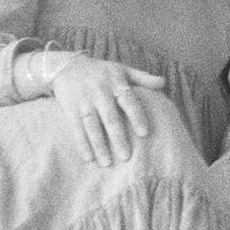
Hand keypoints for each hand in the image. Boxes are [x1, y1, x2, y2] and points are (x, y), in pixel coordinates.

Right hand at [48, 56, 166, 165]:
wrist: (66, 65)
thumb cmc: (101, 71)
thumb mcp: (122, 70)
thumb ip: (142, 78)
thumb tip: (163, 83)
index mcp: (116, 83)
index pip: (128, 101)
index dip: (136, 116)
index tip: (144, 133)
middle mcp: (99, 92)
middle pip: (110, 118)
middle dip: (118, 138)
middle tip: (126, 157)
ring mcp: (84, 101)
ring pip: (92, 126)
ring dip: (99, 146)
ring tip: (107, 163)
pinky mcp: (70, 109)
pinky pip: (77, 129)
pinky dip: (82, 144)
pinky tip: (89, 159)